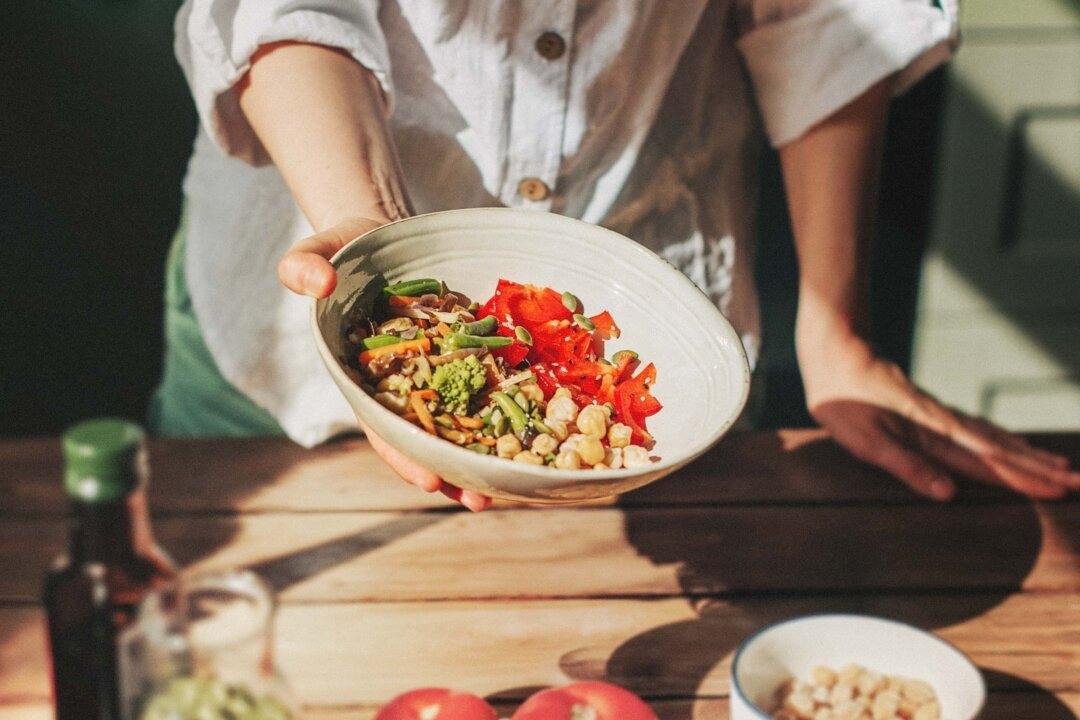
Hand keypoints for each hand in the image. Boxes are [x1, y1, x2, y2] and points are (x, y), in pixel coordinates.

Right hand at [277, 217, 492, 510]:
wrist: (385, 236)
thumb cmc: (348, 247)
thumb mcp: (322, 249)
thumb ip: (307, 265)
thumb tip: (316, 282)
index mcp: (361, 374)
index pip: (381, 423)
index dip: (403, 453)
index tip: (428, 479)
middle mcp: (401, 382)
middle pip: (426, 437)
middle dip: (450, 472)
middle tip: (479, 500)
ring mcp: (436, 371)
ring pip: (460, 421)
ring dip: (482, 454)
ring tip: (513, 485)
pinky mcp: (466, 353)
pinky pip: (488, 384)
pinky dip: (506, 409)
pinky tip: (532, 431)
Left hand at [801, 340, 1079, 499]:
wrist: (836, 353)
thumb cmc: (843, 402)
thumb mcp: (866, 442)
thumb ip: (907, 467)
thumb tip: (949, 494)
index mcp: (935, 435)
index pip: (989, 464)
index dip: (1025, 479)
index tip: (1061, 490)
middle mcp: (946, 425)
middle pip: (1002, 451)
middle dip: (1039, 469)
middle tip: (1078, 483)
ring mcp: (941, 415)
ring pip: (994, 438)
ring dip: (1027, 454)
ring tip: (1059, 465)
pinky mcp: (930, 410)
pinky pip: (978, 429)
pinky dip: (1002, 439)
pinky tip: (1010, 443)